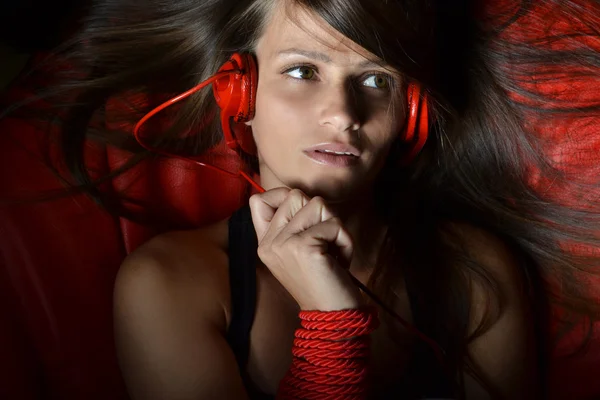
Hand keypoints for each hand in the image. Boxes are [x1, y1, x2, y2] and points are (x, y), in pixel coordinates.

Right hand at [248, 188, 362, 310]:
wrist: (332, 316)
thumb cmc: (322, 280)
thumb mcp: (299, 251)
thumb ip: (292, 224)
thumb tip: (297, 194)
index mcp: (264, 244)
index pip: (259, 200)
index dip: (284, 197)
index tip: (304, 218)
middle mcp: (269, 243)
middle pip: (296, 195)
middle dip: (319, 215)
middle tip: (323, 244)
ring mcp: (283, 244)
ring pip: (318, 204)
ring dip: (335, 228)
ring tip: (331, 254)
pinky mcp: (303, 246)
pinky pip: (334, 224)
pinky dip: (345, 241)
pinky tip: (339, 262)